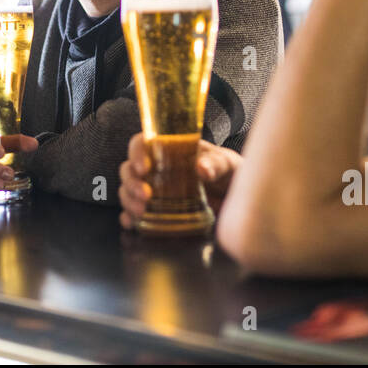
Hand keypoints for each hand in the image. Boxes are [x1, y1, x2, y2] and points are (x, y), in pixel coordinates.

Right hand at [118, 132, 239, 229]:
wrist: (240, 200)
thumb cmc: (231, 174)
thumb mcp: (228, 164)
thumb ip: (217, 163)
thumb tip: (202, 169)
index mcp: (169, 149)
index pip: (142, 143)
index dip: (136, 153)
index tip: (143, 168)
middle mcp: (157, 168)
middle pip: (129, 169)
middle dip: (131, 183)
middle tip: (145, 196)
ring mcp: (155, 190)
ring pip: (127, 190)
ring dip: (128, 201)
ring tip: (141, 213)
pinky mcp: (157, 211)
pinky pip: (134, 213)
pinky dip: (129, 218)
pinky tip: (132, 224)